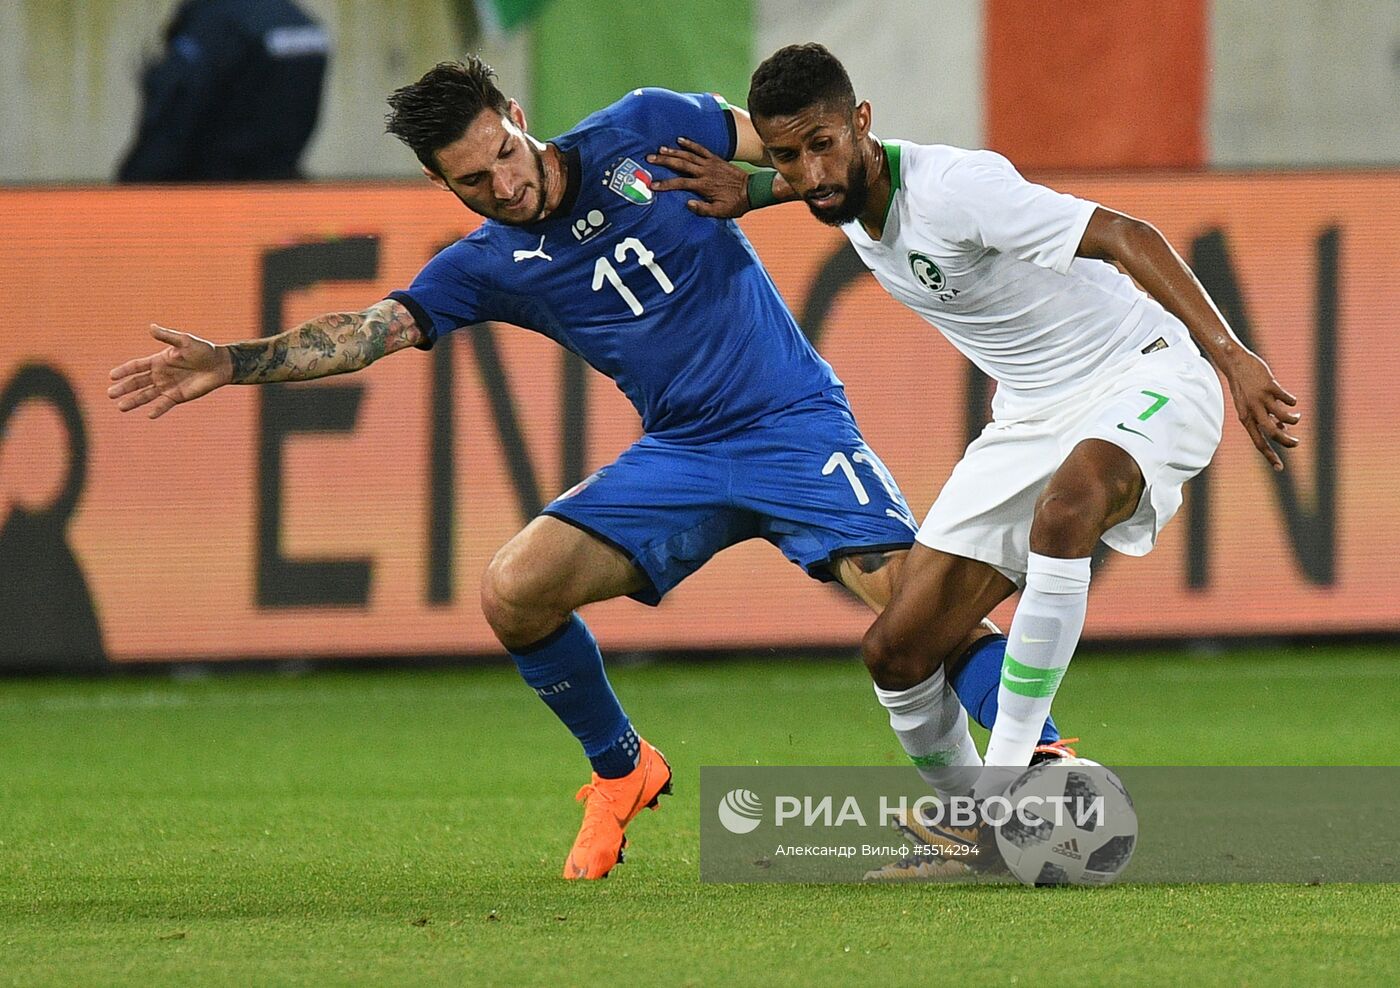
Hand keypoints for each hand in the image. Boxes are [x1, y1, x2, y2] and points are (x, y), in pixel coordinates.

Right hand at [107, 324, 230, 418]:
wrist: (220, 365)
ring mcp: (167, 386)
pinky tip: (149, 415)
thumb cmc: (202, 350)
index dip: (124, 371)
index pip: (136, 366)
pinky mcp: (178, 396)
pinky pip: (164, 404)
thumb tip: (151, 327)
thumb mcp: (184, 341)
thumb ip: (167, 336)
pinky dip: (157, 409)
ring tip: (121, 407)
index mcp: (158, 361)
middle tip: (110, 394)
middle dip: (124, 388)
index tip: (111, 376)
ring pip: (146, 395)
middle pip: (137, 382)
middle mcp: (160, 375)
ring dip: (134, 401)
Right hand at [648, 138, 751, 217]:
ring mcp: (710, 163)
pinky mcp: (716, 158)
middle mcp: (705, 172)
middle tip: (650, 158)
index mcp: (703, 185)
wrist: (752, 190)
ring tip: (660, 149)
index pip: (680, 183)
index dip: (665, 184)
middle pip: (680, 164)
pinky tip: (680, 139)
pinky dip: (690, 143)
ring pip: (688, 155)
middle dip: (664, 161)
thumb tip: (688, 204)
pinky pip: (701, 149)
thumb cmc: (736, 203)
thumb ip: (703, 209)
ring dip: (673, 151)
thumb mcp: (720, 212)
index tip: (652, 185)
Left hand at [1223, 349, 1300, 470]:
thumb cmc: (1243, 388)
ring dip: (1293, 419)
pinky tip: (1291, 401)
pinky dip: (1292, 402)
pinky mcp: (1269, 385)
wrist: (1234, 363)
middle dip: (1287, 441)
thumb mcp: (1249, 406)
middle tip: (1297, 443)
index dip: (1269, 456)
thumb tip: (1281, 428)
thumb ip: (1263, 418)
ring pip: (1283, 416)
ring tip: (1297, 417)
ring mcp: (1260, 398)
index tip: (1280, 468)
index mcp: (1246, 419)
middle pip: (1272, 433)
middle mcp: (1252, 410)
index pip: (1258, 443)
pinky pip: (1287, 398)